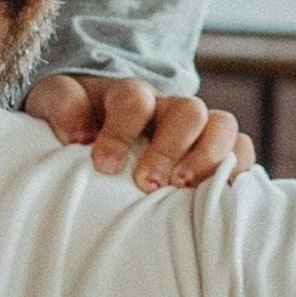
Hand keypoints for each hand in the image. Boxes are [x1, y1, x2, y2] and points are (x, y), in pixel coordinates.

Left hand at [26, 74, 257, 187]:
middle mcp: (168, 109)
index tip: (104, 165)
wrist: (94, 128)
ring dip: (209, 158)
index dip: (122, 131)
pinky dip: (238, 172)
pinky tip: (214, 199)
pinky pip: (242, 152)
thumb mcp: (53, 103)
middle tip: (148, 183)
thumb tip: (80, 134)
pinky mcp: (215, 154)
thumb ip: (62, 105)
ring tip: (184, 190)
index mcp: (129, 96)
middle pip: (189, 111)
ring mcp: (196, 130)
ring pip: (223, 126)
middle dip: (171, 148)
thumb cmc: (75, 121)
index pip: (135, 99)